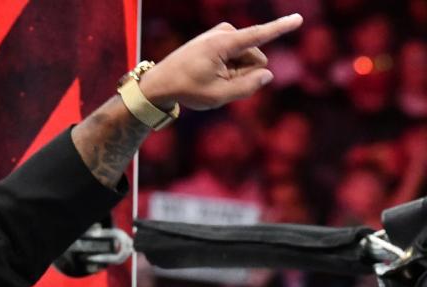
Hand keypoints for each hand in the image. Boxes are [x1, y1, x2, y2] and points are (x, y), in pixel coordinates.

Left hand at [140, 14, 303, 110]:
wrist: (160, 82)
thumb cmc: (186, 89)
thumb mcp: (217, 96)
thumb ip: (247, 88)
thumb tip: (268, 74)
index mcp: (223, 43)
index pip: (259, 35)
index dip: (281, 28)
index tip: (299, 18)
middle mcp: (225, 33)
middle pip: (257, 59)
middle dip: (243, 74)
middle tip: (216, 82)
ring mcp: (223, 34)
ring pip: (248, 59)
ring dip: (235, 73)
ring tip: (210, 78)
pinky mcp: (221, 39)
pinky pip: (238, 57)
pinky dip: (229, 69)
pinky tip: (210, 73)